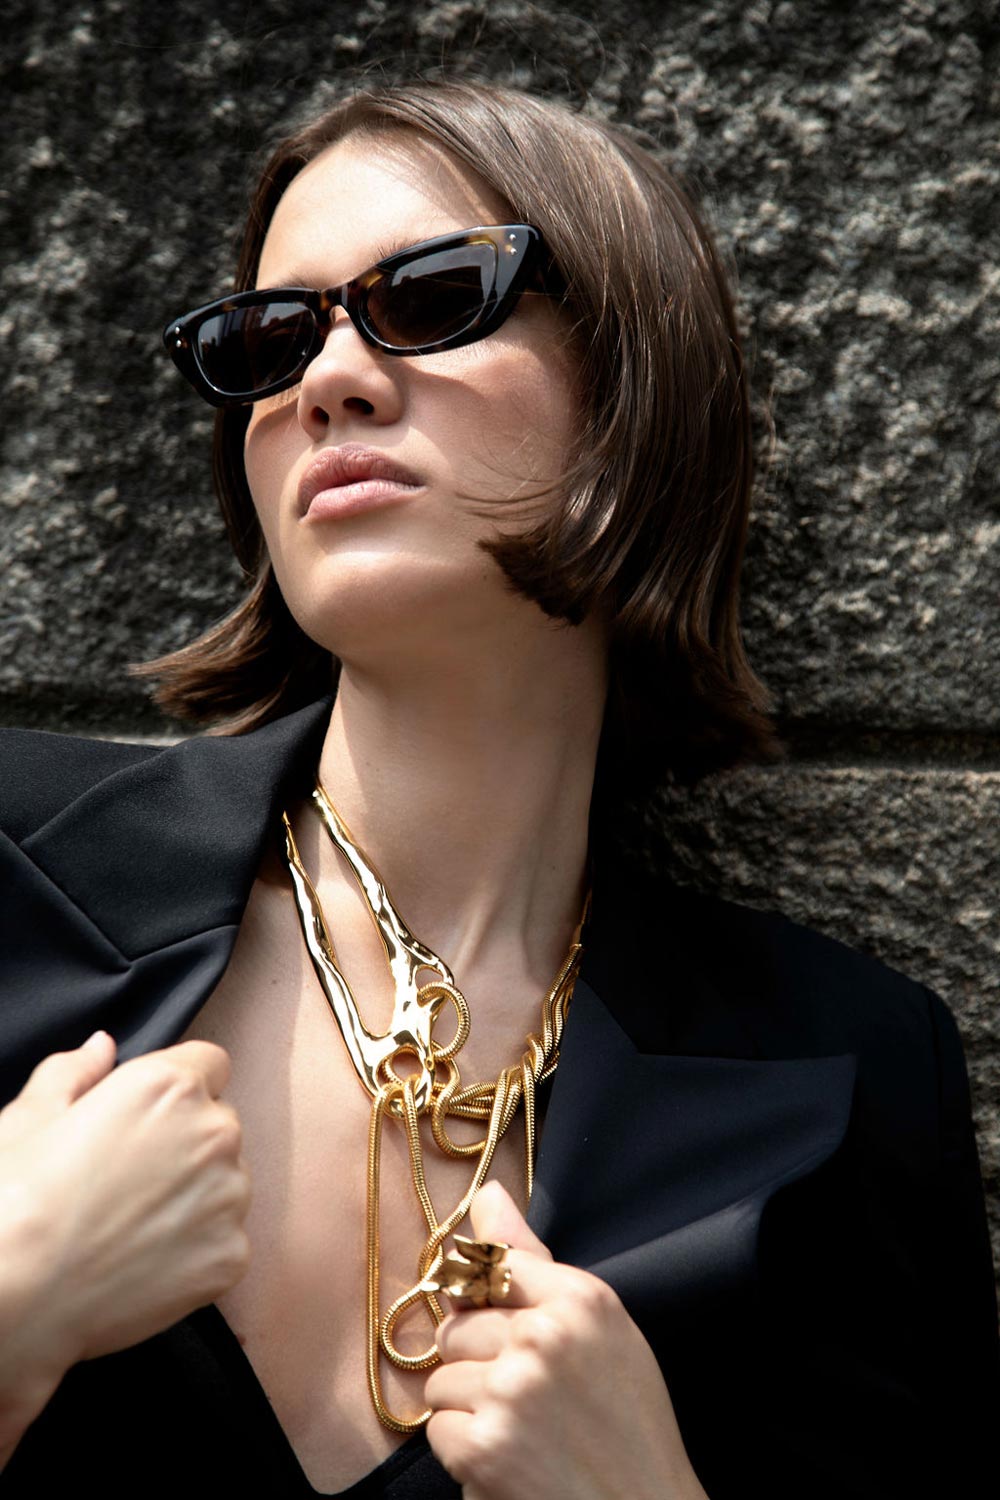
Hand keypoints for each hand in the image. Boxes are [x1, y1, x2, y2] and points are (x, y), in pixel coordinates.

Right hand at [0, 1032, 249, 1454]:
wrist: (16, 1296)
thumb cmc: (14, 1200)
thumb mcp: (29, 1117)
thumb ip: (75, 1071)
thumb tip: (102, 1046)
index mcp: (169, 1086)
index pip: (209, 1064)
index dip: (178, 1088)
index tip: (147, 1118)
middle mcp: (213, 1132)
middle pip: (219, 1124)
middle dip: (187, 1142)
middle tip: (130, 1180)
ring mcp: (228, 1197)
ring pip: (228, 1182)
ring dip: (197, 1196)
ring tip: (133, 1226)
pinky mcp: (231, 1255)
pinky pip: (226, 1240)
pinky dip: (197, 1250)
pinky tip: (145, 1263)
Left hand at [424, 1182, 707, 1499]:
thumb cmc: (626, 1422)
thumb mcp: (602, 1328)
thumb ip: (534, 1262)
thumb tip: (485, 1192)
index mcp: (579, 1298)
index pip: (492, 1267)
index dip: (488, 1305)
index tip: (501, 1331)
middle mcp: (543, 1336)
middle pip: (457, 1327)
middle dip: (477, 1363)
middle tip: (524, 1397)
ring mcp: (510, 1392)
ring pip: (441, 1379)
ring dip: (468, 1409)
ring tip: (519, 1429)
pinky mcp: (484, 1447)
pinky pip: (437, 1429)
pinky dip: (463, 1451)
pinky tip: (507, 1460)